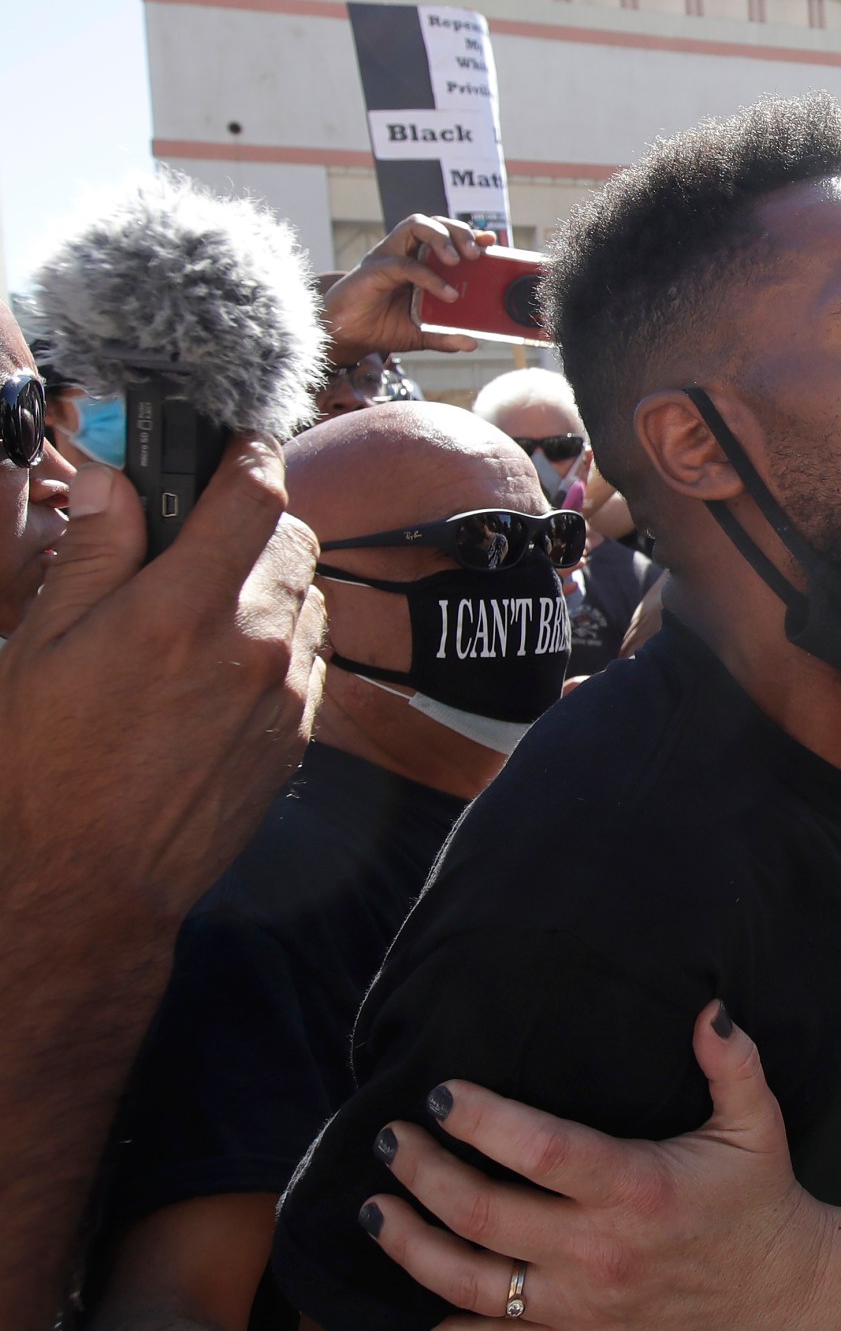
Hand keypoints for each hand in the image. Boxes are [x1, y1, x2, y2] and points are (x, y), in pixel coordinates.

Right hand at [0, 436, 323, 924]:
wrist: (83, 885)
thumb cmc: (41, 770)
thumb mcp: (40, 645)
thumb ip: (93, 553)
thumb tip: (118, 477)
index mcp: (181, 610)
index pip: (254, 492)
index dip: (246, 454)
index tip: (230, 445)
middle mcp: (251, 643)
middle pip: (292, 539)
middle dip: (253, 524)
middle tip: (196, 541)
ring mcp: (285, 692)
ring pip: (307, 597)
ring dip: (268, 585)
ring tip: (201, 611)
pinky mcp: (297, 735)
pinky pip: (309, 658)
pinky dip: (278, 643)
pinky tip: (220, 668)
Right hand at [322, 215, 496, 365]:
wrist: (345, 335)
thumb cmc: (380, 326)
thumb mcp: (420, 333)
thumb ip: (445, 335)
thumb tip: (473, 342)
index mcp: (417, 260)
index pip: (446, 236)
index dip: (469, 234)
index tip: (492, 242)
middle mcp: (403, 251)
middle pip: (434, 222)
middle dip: (459, 231)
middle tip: (477, 253)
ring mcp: (389, 256)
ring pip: (416, 225)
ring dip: (442, 237)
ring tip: (459, 260)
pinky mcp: (376, 268)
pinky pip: (405, 263)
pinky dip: (430, 276)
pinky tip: (447, 293)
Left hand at [366, 1004, 831, 1330]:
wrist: (779, 1296)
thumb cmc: (759, 1200)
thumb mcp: (757, 1125)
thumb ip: (733, 1064)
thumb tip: (710, 1009)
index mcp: (638, 1188)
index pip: (541, 1151)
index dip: (480, 1121)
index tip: (438, 1094)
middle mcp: (600, 1251)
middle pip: (484, 1214)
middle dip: (423, 1174)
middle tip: (389, 1140)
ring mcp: (581, 1305)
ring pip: (470, 1281)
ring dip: (411, 1245)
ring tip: (374, 1209)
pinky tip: (407, 1305)